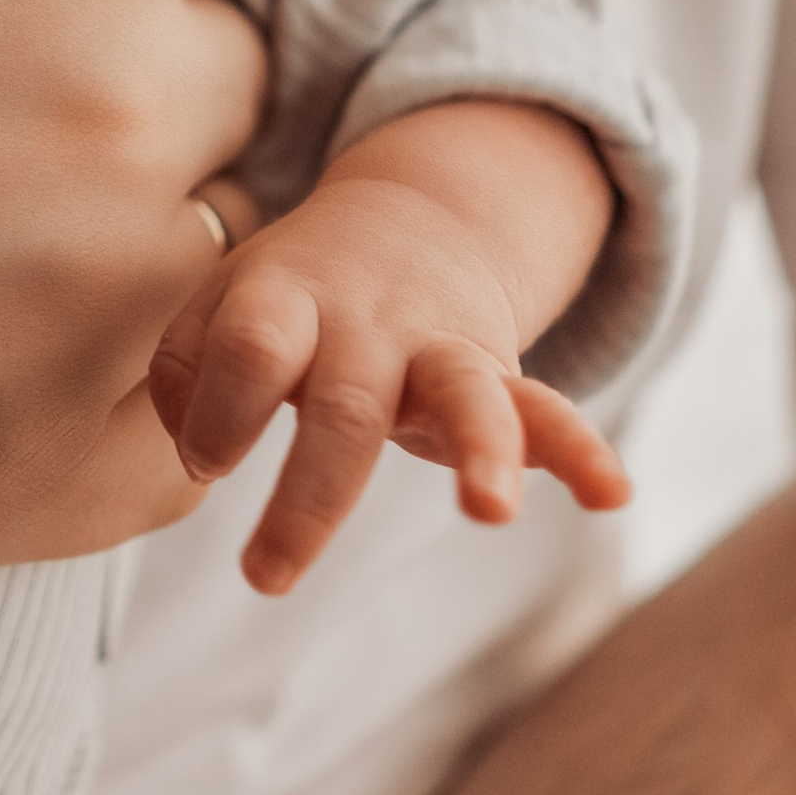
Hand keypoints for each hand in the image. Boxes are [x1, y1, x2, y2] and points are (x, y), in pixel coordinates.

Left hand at [149, 102, 631, 593]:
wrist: (412, 218)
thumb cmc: (290, 294)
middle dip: (310, 496)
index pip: (251, 348)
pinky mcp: (501, 375)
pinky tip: (612, 492)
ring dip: (482, 452)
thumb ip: (183, 370)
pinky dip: (581, 451)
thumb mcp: (221, 302)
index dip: (221, 410)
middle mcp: (367, 322)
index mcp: (287, 298)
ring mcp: (442, 348)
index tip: (206, 461)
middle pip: (345, 405)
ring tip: (491, 513)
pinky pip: (547, 411)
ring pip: (466, 393)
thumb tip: (193, 453)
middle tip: (265, 577)